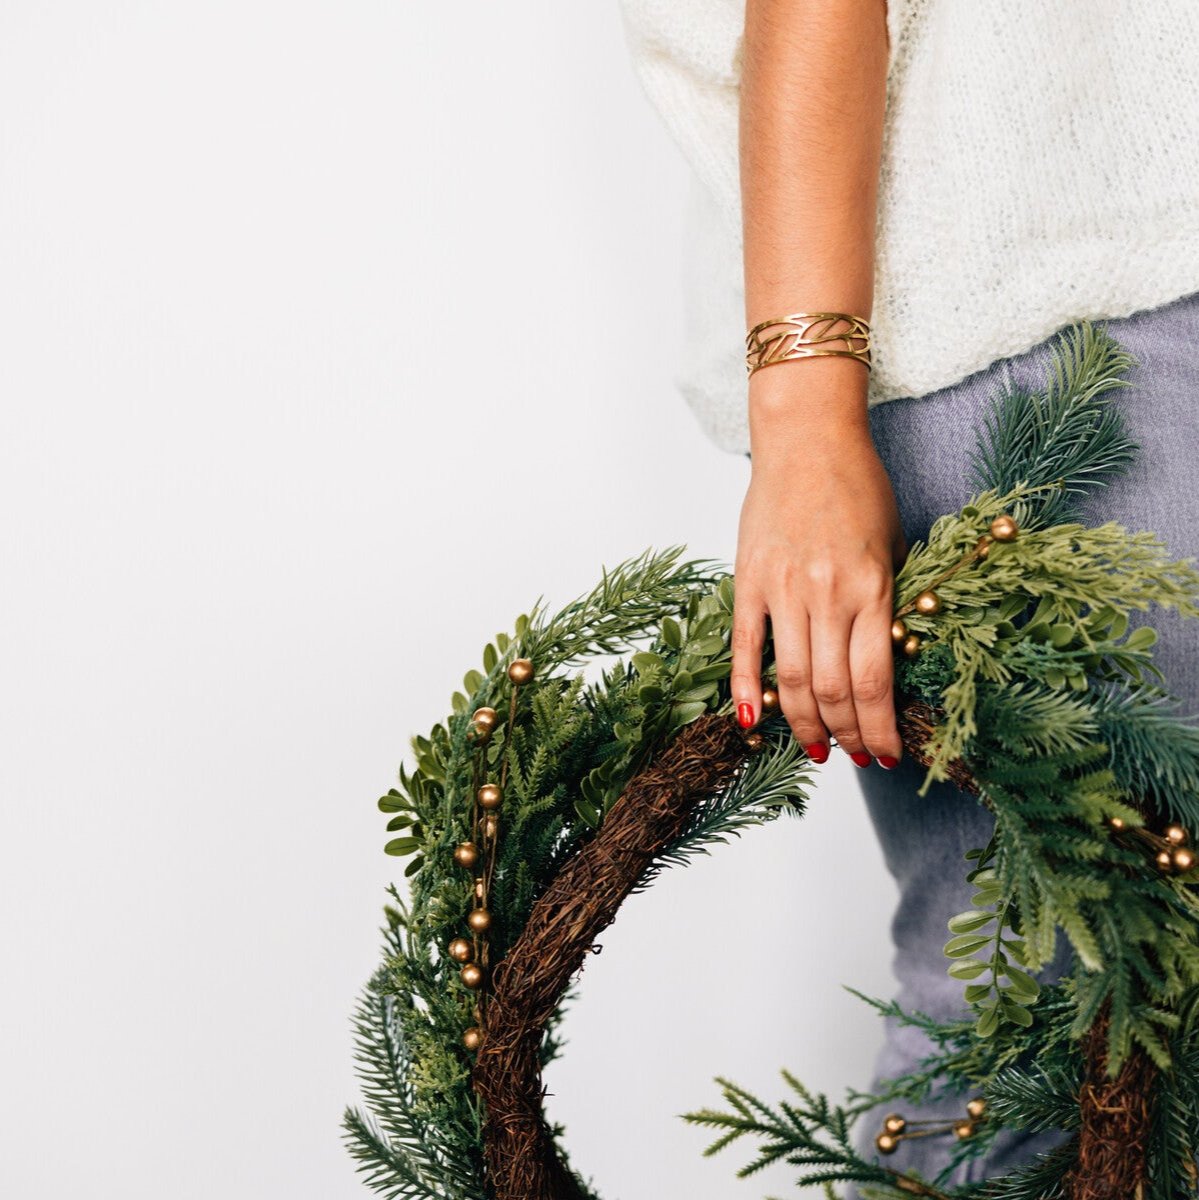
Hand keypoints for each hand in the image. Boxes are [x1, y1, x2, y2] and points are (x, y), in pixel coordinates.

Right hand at [731, 363, 907, 767]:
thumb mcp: (894, 545)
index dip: (880, 727)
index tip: (888, 752)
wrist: (807, 440)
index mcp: (871, 587)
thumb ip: (890, 602)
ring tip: (817, 748)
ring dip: (804, 723)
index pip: (874, 680)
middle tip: (855, 756)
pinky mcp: (749, 581)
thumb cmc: (858, 487)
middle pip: (834, 689)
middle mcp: (827, 594)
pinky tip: (752, 721)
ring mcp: (783, 589)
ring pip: (792, 678)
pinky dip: (745, 688)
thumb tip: (887, 662)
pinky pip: (745, 646)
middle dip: (847, 733)